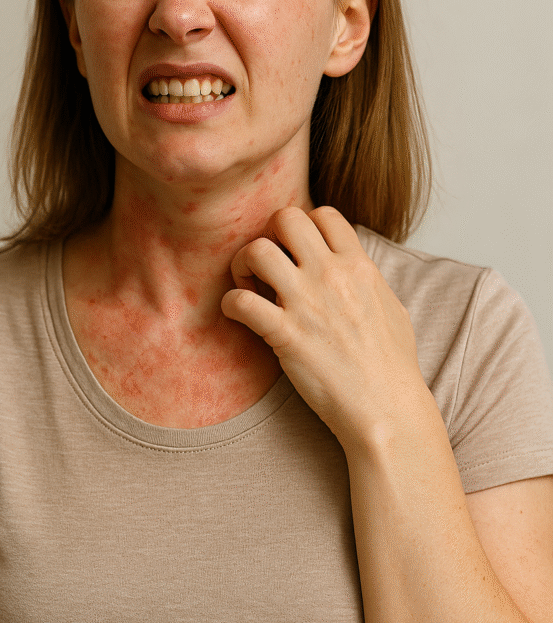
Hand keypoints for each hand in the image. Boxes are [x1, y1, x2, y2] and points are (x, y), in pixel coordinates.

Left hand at [221, 206, 434, 452]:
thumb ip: (367, 280)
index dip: (303, 226)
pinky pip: (241, 302)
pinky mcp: (285, 335)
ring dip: (243, 264)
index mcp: (359, 266)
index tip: (296, 252)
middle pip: (285, 218)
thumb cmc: (393, 365)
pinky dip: (230, 304)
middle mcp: (331, 275)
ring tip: (248, 286)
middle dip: (268, 235)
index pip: (323, 214)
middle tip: (265, 265)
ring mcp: (307, 303)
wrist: (387, 407)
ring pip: (257, 250)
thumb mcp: (391, 307)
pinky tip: (238, 315)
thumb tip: (355, 268)